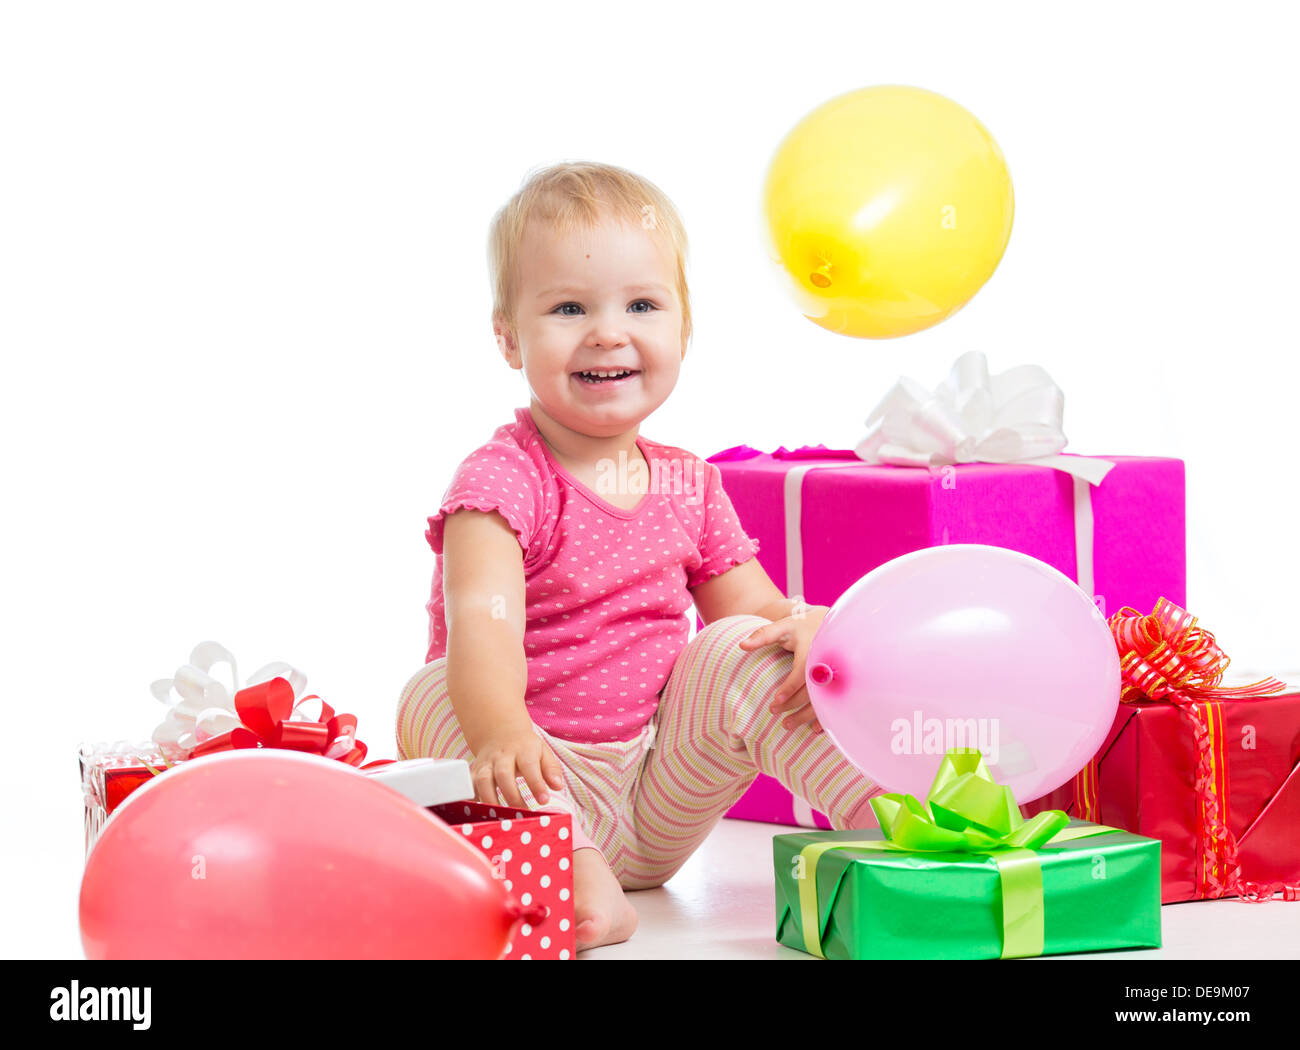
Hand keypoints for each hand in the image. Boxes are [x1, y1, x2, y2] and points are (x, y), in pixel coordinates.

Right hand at [470, 724, 565, 808]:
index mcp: (523, 750)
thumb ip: (551, 769)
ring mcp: (486, 763)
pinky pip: (469, 785)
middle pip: (503, 775)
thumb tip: (558, 786)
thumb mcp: (543, 752)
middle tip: (522, 812)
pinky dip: (472, 799)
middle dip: (512, 795)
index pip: (529, 766)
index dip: (536, 784)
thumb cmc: (526, 748)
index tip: (544, 800)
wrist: (501, 733)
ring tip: (501, 816)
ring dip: (491, 800)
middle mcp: (502, 756)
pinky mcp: (474, 771)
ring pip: (483, 781)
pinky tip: (479, 813)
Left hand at [737, 605, 829, 731]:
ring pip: (823, 700)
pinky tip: (814, 729)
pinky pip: (835, 703)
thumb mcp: (783, 627)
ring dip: (806, 716)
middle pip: (811, 690)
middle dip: (793, 704)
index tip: (776, 701)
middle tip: (774, 712)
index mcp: (813, 650)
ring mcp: (836, 675)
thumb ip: (763, 635)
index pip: (801, 672)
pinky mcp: (840, 684)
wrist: (830, 625)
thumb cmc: (801, 628)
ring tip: (787, 725)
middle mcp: (827, 664)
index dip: (790, 687)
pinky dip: (825, 717)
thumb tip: (741, 645)